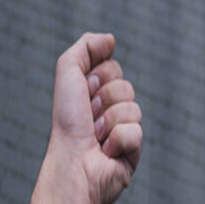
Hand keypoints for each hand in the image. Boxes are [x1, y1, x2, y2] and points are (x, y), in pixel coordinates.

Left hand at [49, 32, 142, 203]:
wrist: (73, 163)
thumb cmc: (67, 123)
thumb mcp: (67, 73)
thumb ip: (86, 47)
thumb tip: (110, 40)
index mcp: (94, 94)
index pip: (114, 69)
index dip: (99, 77)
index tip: (84, 93)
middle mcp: (109, 112)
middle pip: (127, 87)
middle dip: (105, 99)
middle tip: (89, 117)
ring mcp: (123, 132)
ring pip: (134, 109)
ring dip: (110, 121)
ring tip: (96, 138)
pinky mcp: (133, 153)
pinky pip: (137, 132)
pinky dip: (119, 140)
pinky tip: (106, 153)